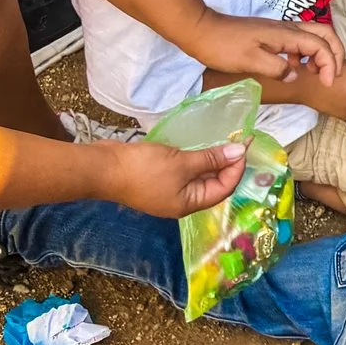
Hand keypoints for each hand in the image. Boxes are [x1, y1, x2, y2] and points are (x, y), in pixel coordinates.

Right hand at [94, 138, 249, 216]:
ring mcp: (169, 191)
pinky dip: (195, 160)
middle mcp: (182, 201)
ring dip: (212, 160)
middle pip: (213, 183)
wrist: (102, 168)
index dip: (237, 167)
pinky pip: (184, 171)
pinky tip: (201, 146)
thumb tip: (238, 153)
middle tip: (237, 140)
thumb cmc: (143, 169)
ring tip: (223, 142)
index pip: (224, 187)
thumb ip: (211, 158)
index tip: (244, 145)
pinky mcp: (158, 179)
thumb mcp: (182, 162)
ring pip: (199, 176)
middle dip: (227, 163)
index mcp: (190, 203)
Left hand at [189, 10, 342, 84]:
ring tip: (315, 73)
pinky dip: (307, 54)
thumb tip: (295, 75)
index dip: (329, 64)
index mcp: (286, 35)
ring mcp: (281, 30)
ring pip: (314, 36)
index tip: (326, 83)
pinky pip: (300, 42)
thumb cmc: (223, 46)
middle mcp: (288, 29)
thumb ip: (277, 68)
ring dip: (322, 53)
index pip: (321, 46)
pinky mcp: (273, 35)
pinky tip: (295, 67)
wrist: (201, 30)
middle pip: (325, 34)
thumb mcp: (250, 61)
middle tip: (332, 74)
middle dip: (336, 53)